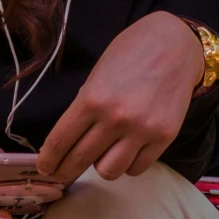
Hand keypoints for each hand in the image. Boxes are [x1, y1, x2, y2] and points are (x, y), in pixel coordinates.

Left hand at [36, 12, 205, 185]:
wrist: (174, 44)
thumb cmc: (130, 55)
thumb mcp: (96, 77)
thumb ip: (83, 109)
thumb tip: (67, 143)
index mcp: (92, 99)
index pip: (60, 141)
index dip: (47, 161)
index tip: (44, 169)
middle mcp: (115, 118)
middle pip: (79, 160)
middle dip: (65, 172)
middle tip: (61, 175)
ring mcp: (142, 130)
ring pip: (109, 172)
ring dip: (101, 167)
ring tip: (103, 154)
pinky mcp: (164, 137)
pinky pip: (137, 168)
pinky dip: (128, 164)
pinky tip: (127, 151)